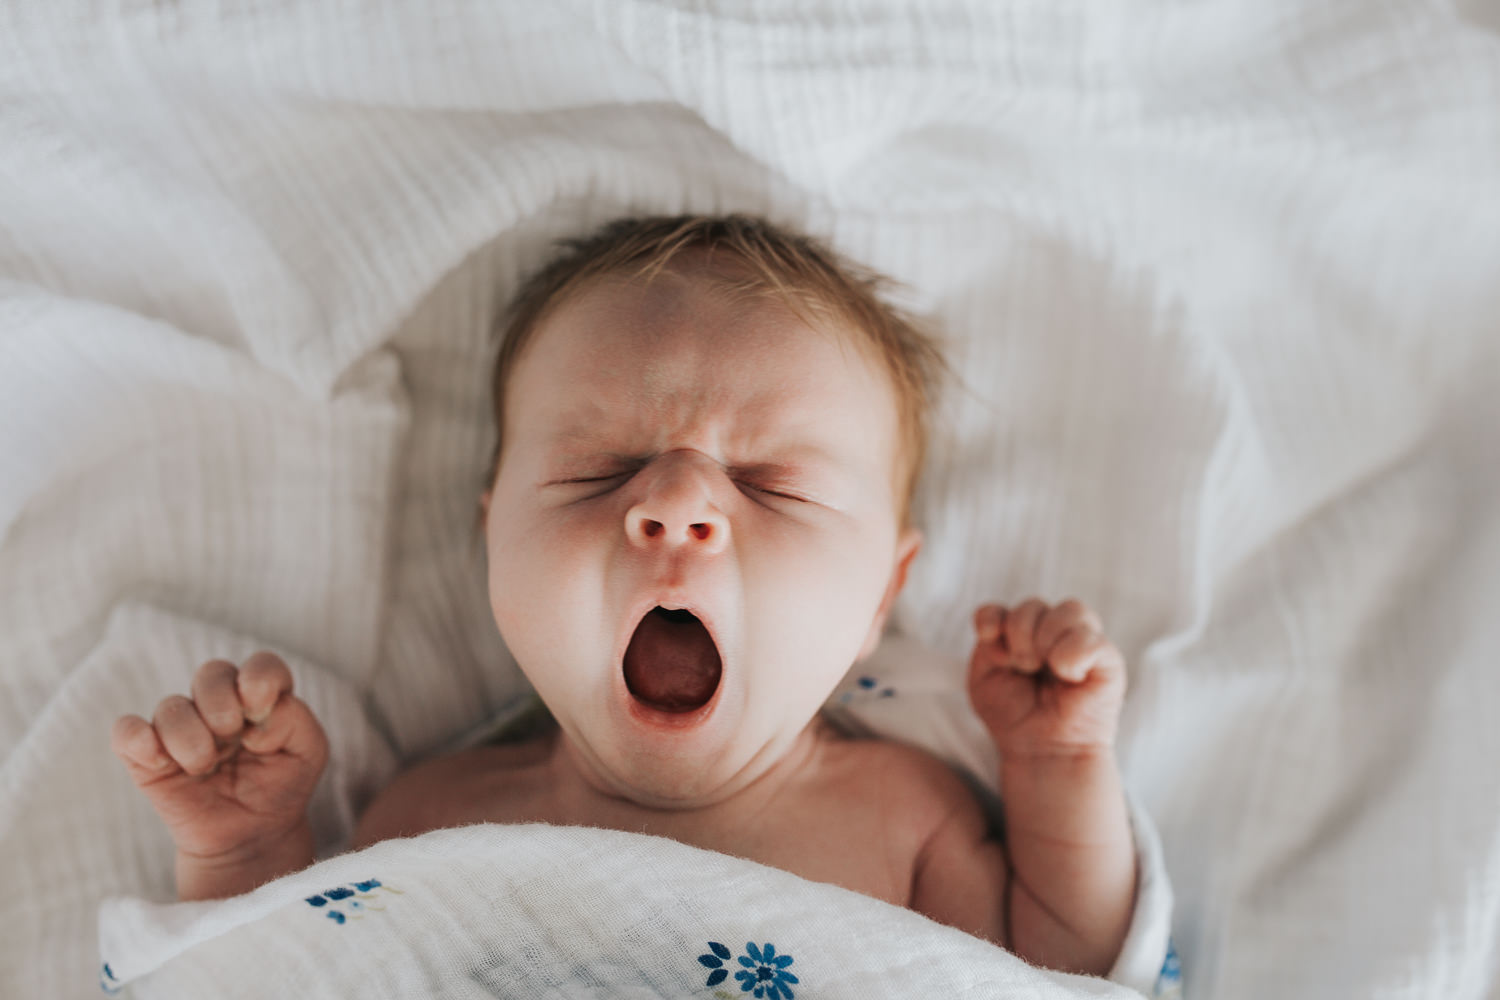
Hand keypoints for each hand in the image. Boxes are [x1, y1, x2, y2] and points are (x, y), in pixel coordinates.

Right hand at [111, 652, 327, 865]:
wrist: (251, 836)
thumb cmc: (281, 786)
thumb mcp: (308, 752)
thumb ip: (294, 720)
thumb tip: (256, 716)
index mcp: (261, 697)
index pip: (260, 665)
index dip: (259, 676)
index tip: (259, 705)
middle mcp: (220, 705)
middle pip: (212, 673)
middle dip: (221, 701)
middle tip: (231, 734)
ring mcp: (182, 729)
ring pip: (171, 706)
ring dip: (189, 737)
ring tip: (204, 766)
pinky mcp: (148, 757)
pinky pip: (126, 731)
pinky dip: (137, 739)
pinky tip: (160, 760)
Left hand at [968, 598, 1125, 760]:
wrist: (1041, 751)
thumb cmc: (1015, 715)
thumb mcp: (985, 680)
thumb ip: (987, 645)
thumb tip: (1003, 631)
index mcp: (1020, 635)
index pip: (1002, 607)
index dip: (991, 617)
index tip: (987, 637)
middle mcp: (1052, 632)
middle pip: (1034, 605)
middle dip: (1019, 634)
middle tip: (1024, 668)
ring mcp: (1082, 642)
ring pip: (1071, 609)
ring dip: (1047, 640)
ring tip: (1046, 670)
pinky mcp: (1108, 660)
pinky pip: (1092, 639)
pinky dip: (1073, 655)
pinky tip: (1070, 676)